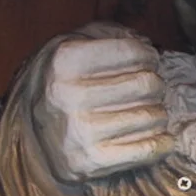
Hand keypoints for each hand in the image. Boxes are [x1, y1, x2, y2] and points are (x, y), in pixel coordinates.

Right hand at [34, 37, 172, 182]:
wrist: (33, 136)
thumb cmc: (63, 83)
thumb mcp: (73, 46)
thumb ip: (109, 34)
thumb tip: (145, 43)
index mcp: (65, 62)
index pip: (133, 52)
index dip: (149, 56)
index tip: (148, 63)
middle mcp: (69, 96)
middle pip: (147, 84)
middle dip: (156, 85)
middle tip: (149, 89)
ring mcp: (79, 131)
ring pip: (152, 116)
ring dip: (158, 114)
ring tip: (147, 112)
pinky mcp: (90, 161)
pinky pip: (148, 149)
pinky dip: (162, 142)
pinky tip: (159, 136)